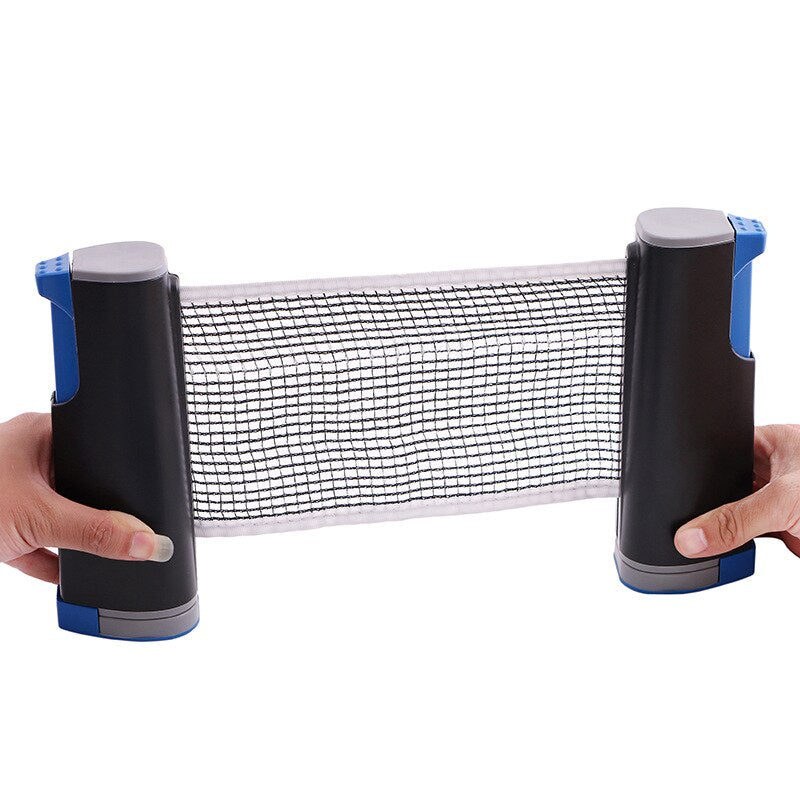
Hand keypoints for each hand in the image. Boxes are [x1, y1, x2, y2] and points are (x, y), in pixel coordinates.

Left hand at [0, 412, 173, 582]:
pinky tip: (67, 572)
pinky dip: (51, 559)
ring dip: (75, 534)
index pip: (99, 445)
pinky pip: (37, 541)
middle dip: (102, 508)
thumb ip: (95, 532)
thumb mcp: (39, 518)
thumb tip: (146, 542)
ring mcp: (12, 489)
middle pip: (82, 483)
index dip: (125, 466)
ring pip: (59, 513)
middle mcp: (27, 457)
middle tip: (131, 526)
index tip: (151, 485)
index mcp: (40, 434)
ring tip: (104, 549)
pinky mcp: (0, 523)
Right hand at [674, 424, 799, 559]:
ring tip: (703, 540)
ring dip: (724, 528)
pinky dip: (740, 549)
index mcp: (772, 443)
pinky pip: (750, 537)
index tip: (670, 487)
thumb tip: (692, 535)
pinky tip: (730, 553)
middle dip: (708, 504)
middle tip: (687, 522)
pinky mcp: (786, 529)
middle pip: (723, 486)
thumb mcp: (783, 501)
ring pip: (735, 514)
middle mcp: (775, 470)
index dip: (695, 467)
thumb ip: (737, 520)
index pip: (720, 453)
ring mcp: (780, 501)